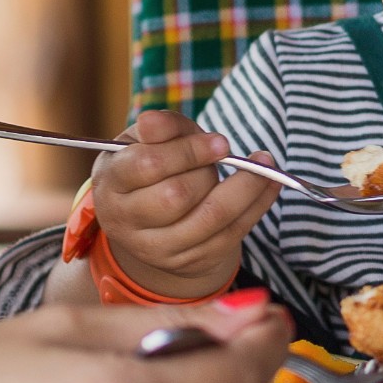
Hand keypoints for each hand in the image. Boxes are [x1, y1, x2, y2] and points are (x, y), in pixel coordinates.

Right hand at [90, 109, 279, 297]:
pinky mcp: (189, 262)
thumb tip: (153, 120)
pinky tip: (271, 182)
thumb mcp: (147, 140)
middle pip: (178, 195)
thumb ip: (160, 127)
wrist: (148, 220)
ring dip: (247, 187)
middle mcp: (126, 221)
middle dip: (209, 171)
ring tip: (265, 162)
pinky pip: (233, 233)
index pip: (148, 165)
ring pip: (211, 217)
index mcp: (111, 184)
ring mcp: (157, 248)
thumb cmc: (150, 166)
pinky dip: (259, 205)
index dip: (188, 151)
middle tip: (222, 152)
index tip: (220, 142)